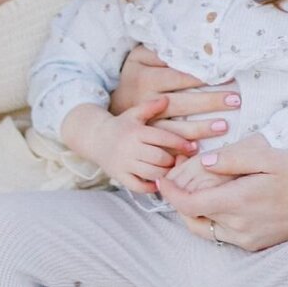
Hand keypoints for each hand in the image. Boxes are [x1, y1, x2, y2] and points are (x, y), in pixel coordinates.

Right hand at [61, 101, 191, 195]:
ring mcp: (124, 164)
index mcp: (136, 132)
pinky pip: (138, 186)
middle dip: (173, 160)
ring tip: (171, 169)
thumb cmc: (120, 126)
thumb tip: (166, 99)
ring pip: (151, 173)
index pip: (163, 138)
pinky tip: (158, 182)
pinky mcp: (119, 176)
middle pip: (159, 158)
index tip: (192, 147)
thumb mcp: (134, 113)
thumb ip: (150, 107)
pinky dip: (150, 187)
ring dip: (164, 173)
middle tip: (182, 160)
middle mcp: (130, 149)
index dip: (180, 143)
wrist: (95, 138)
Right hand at [111, 44, 241, 141]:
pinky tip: (200, 149)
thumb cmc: (134, 78)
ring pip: (175, 129)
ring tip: (224, 126)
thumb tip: (184, 52)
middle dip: (209, 102)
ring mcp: (145, 124)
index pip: (177, 77)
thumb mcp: (139, 58)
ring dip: (201, 129)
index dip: (200, 77)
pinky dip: (183, 148)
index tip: (224, 76)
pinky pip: (168, 145)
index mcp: (144, 79)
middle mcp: (145, 101)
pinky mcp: (147, 142)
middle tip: (235, 100)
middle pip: (181, 103)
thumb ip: (159, 53)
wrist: (109, 118)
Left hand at [157, 138, 287, 250]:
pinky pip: (221, 236)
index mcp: (239, 202)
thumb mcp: (268, 156)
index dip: (169, 193)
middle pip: (191, 219)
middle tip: (176, 179)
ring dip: (193, 212)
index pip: (189, 205)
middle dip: (179, 200)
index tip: (161, 179)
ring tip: (195, 190)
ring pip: (204, 229)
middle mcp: (240, 227)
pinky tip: (218, 202)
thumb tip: (204, 162)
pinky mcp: (255, 245)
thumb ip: (233, 158)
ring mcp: (247, 240)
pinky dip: (211, 220)